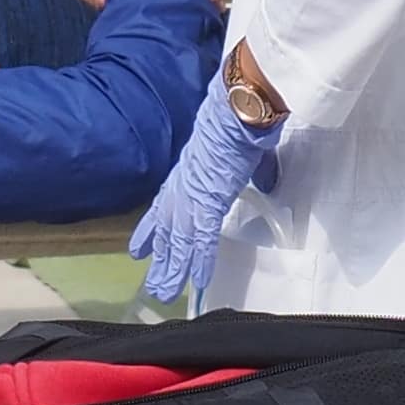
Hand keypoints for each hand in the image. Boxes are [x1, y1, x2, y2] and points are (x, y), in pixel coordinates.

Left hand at [133, 88, 277, 302]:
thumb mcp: (244, 152)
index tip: (138, 252)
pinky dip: (201, 263)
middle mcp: (183, 189)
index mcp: (188, 175)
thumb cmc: (240, 123)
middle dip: (161, 261)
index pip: (163, 210)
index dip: (149, 232)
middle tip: (153, 286)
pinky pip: (204, 240)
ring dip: (174, 271)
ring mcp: (194, 198)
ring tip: (165, 294)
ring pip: (180, 243)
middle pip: (168, 232)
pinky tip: (199, 283)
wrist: (236, 110)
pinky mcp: (209, 203)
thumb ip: (255, 172)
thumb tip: (266, 182)